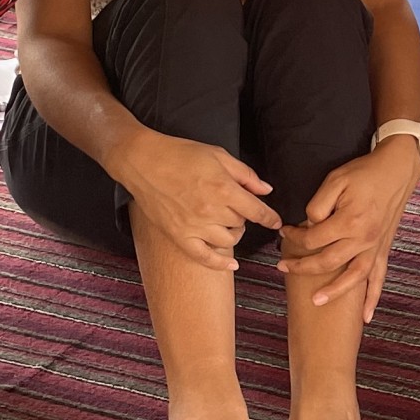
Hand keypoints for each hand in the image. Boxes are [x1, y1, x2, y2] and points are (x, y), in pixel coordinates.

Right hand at [118, 130, 279, 271]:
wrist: (143, 161)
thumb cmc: (180, 154)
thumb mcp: (218, 155)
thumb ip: (245, 175)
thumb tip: (266, 190)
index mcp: (223, 188)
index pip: (257, 211)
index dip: (270, 218)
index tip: (276, 222)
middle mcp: (211, 211)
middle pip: (241, 224)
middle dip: (244, 217)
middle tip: (236, 208)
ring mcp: (194, 226)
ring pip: (228, 241)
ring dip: (234, 234)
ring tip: (228, 224)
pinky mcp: (179, 236)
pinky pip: (203, 257)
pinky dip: (220, 263)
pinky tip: (231, 264)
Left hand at [282, 141, 419, 319]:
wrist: (397, 170)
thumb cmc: (365, 173)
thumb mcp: (335, 180)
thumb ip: (318, 205)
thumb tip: (309, 226)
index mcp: (349, 221)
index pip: (313, 238)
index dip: (294, 236)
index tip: (285, 232)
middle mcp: (363, 239)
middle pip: (327, 262)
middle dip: (302, 266)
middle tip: (283, 267)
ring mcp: (375, 247)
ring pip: (353, 278)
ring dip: (334, 292)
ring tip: (316, 301)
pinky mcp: (384, 249)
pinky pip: (379, 278)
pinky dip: (373, 299)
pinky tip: (365, 316)